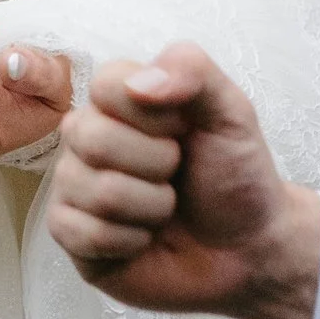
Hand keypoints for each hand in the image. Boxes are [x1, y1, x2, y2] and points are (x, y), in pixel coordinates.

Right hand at [47, 42, 319, 318]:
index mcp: (119, 100)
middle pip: (93, 139)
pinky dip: (132, 242)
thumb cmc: (235, 175)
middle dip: (158, 165)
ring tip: (166, 209)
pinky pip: (86, 235)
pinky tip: (145, 239)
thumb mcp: (231, 112)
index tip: (183, 130)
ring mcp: (73, 185)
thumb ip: (193, 72)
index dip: (154, 115)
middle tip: (177, 174)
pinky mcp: (71, 234)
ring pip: (99, 193)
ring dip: (152, 207)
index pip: (105, 85)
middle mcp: (86, 137)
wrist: (248, 247)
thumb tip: (140, 84)